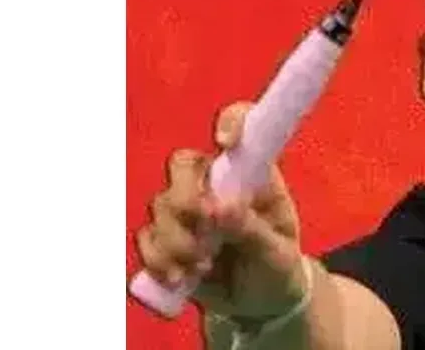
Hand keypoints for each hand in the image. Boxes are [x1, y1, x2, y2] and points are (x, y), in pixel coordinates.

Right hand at [135, 102, 306, 323]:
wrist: (261, 302)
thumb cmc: (276, 265)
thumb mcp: (277, 252)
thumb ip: (253, 230)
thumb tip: (222, 209)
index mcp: (251, 172)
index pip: (240, 123)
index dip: (231, 121)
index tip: (225, 141)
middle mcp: (216, 181)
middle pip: (182, 164)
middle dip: (184, 197)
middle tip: (203, 225)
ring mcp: (189, 210)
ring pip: (161, 205)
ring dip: (176, 240)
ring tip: (203, 266)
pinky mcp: (168, 240)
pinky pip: (147, 238)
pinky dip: (158, 260)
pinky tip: (179, 278)